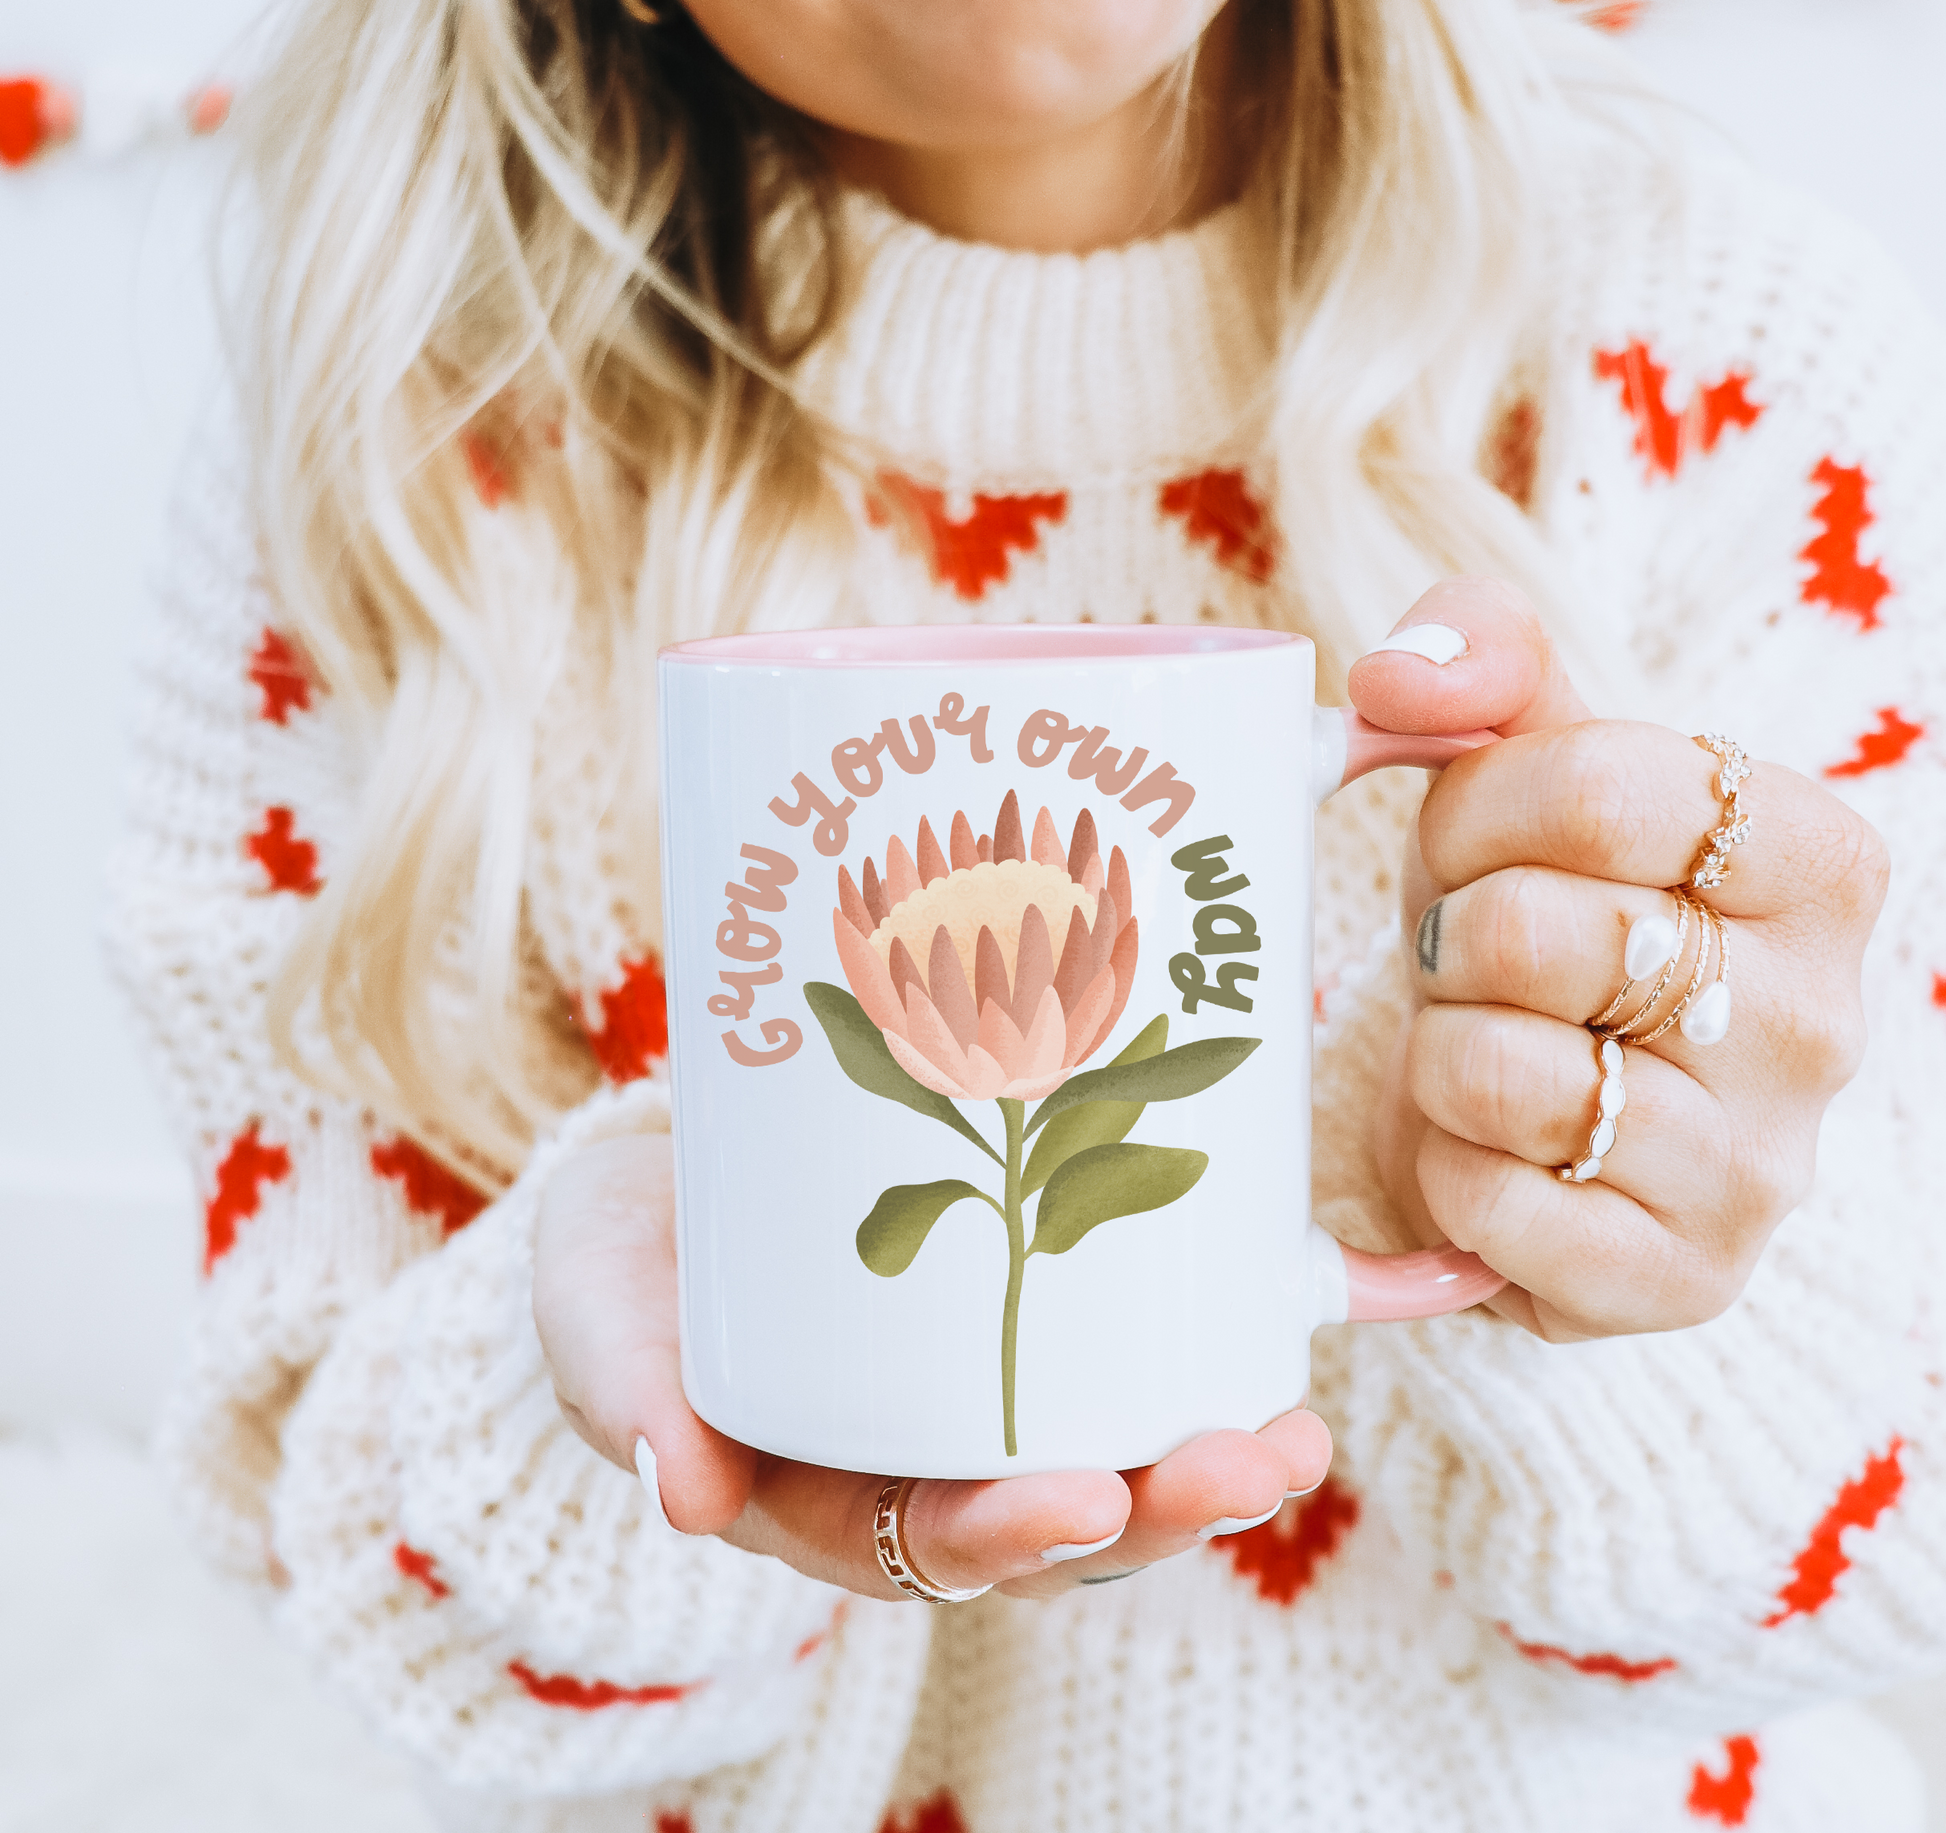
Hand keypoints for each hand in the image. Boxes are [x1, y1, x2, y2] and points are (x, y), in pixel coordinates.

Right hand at [534, 1134, 1332, 1600]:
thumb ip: (633, 1400)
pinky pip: (1165, 1326)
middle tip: (1251, 1465)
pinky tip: (1391, 1292)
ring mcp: (1005, 1381)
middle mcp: (944, 1459)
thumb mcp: (606, 1326)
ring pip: (1128, 1440)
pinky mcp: (1054, 1294)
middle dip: (1164, 1508)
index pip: (947, 1544)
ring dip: (1219, 1445)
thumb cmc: (632, 1272)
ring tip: (1297, 1420)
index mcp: (847, 1497)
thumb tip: (682, 1494)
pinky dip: (1272, 1313)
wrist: (669, 1188)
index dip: (1017, 1535)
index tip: (1080, 1499)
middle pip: (1072, 1515)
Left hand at [1350, 578, 1888, 1342]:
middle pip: (1537, 931)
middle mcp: (1822, 1018)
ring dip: (1439, 1051)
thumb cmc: (1537, 912)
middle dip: (1454, 937)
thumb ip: (1481, 659)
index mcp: (1816, 862)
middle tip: (1475, 961)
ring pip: (1501, 1072)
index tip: (1469, 845)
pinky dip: (1441, 1165)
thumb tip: (1401, 676)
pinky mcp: (1677, 1280)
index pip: (1597, 788)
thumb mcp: (1522, 766)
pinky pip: (1486, 1202)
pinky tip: (1484, 1147)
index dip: (1475, 810)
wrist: (1543, 1106)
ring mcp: (1760, 1167)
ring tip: (1482, 1048)